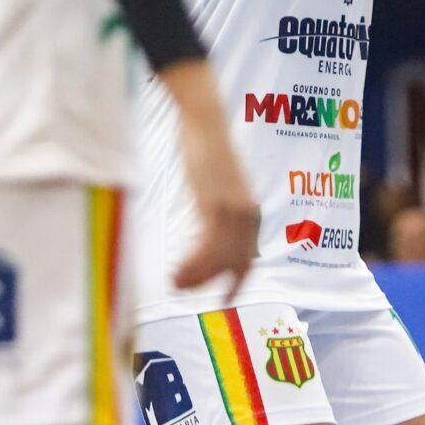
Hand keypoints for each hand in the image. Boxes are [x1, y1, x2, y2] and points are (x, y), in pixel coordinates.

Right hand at [163, 59, 258, 301]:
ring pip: (219, 259)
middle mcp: (247, 214)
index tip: (225, 301)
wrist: (206, 123)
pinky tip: (175, 271)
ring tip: (174, 285)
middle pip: (234, 263)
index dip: (237, 282)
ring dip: (196, 277)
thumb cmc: (208, 149)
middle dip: (210, 283)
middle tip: (184, 292)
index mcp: (250, 211)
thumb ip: (218, 208)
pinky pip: (206, 246)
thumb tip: (207, 227)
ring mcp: (233, 211)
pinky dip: (192, 264)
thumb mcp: (218, 185)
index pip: (249, 257)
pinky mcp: (216, 205)